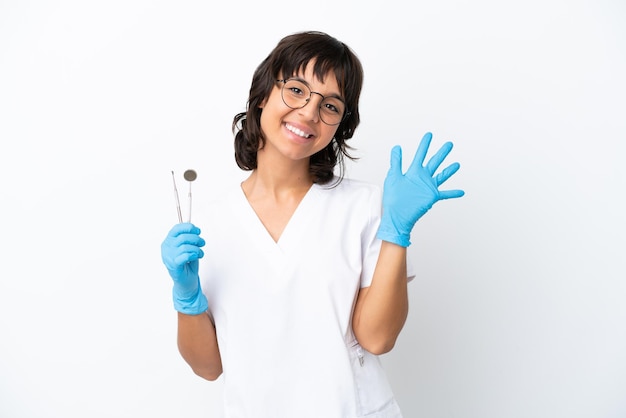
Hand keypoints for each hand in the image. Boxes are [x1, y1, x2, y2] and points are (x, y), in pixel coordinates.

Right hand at [161, 222, 207, 313]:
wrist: (187, 282)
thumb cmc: (187, 264)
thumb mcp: (188, 248)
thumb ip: (189, 238)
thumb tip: (194, 228)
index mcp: (168, 242)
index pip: (176, 229)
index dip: (188, 227)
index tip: (198, 230)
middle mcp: (166, 249)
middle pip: (182, 237)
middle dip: (196, 239)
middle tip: (202, 243)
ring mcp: (168, 258)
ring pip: (185, 246)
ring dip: (197, 249)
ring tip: (200, 253)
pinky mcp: (174, 266)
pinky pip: (185, 256)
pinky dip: (193, 255)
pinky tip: (196, 257)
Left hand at [377, 132, 464, 246]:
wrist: (397, 216)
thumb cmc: (393, 198)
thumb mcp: (392, 177)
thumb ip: (396, 162)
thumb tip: (397, 147)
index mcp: (413, 172)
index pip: (420, 154)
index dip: (424, 144)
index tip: (429, 135)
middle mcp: (422, 178)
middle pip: (434, 162)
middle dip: (442, 153)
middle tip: (449, 144)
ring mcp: (428, 187)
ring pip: (442, 175)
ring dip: (449, 170)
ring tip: (457, 164)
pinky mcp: (432, 196)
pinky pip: (445, 194)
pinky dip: (453, 193)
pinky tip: (462, 192)